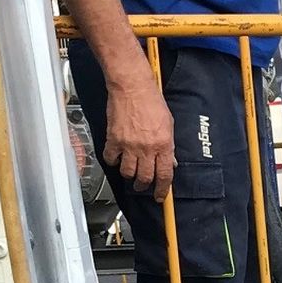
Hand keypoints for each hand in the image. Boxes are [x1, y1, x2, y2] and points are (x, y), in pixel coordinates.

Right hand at [103, 64, 176, 200]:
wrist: (132, 86)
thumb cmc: (151, 101)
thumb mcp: (168, 124)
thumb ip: (169, 145)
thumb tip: (170, 161)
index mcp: (163, 145)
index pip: (164, 175)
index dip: (162, 190)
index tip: (159, 196)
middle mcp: (147, 148)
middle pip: (145, 178)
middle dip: (144, 185)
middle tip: (142, 185)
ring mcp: (129, 145)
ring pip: (127, 172)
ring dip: (129, 175)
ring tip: (129, 171)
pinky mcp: (113, 139)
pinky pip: (111, 159)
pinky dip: (113, 161)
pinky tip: (116, 157)